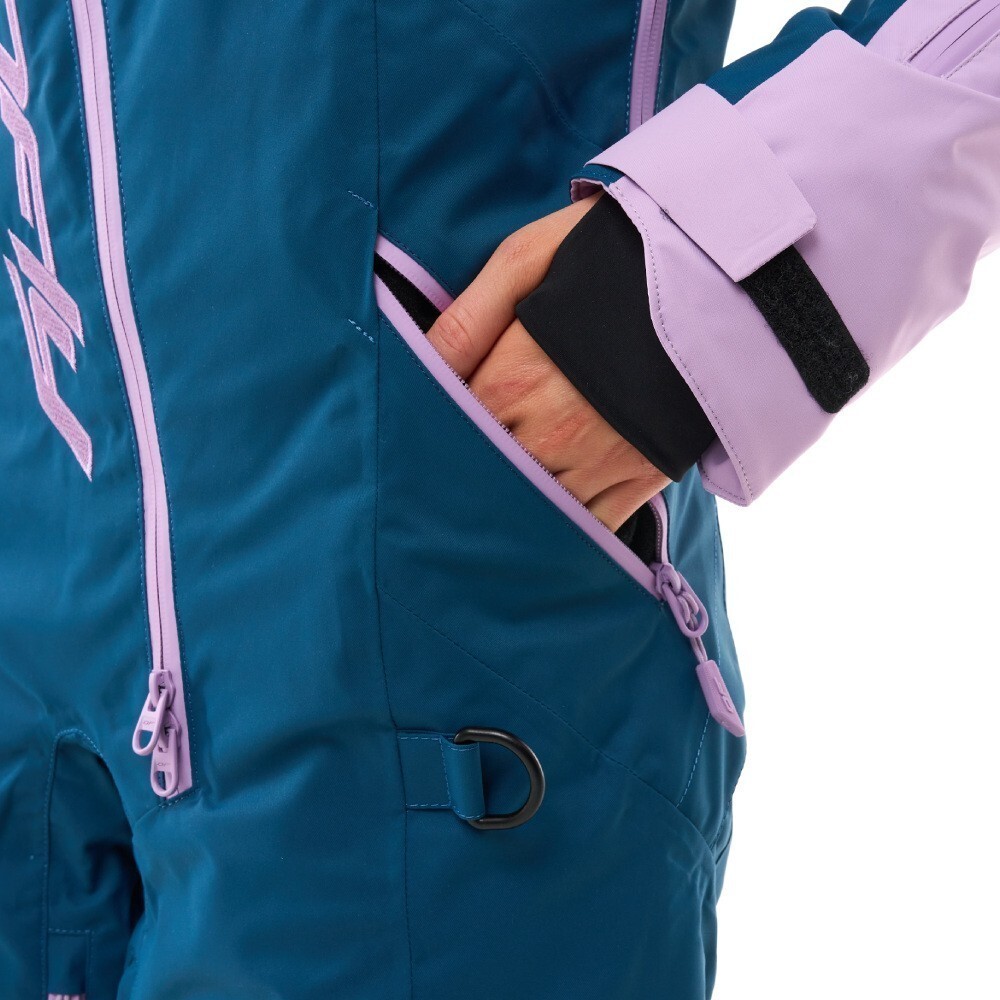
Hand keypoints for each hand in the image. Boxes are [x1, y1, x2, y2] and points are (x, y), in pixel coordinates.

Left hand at [427, 194, 667, 531]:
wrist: (724, 277)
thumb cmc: (616, 255)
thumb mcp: (530, 258)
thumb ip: (468, 316)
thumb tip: (418, 360)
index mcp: (513, 375)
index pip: (449, 420)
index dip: (434, 423)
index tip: (425, 427)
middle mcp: (550, 429)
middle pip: (485, 467)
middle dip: (468, 464)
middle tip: (450, 467)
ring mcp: (597, 461)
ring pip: (531, 504)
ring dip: (511, 500)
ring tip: (499, 491)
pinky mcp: (639, 479)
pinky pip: (588, 525)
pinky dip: (564, 525)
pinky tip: (549, 513)